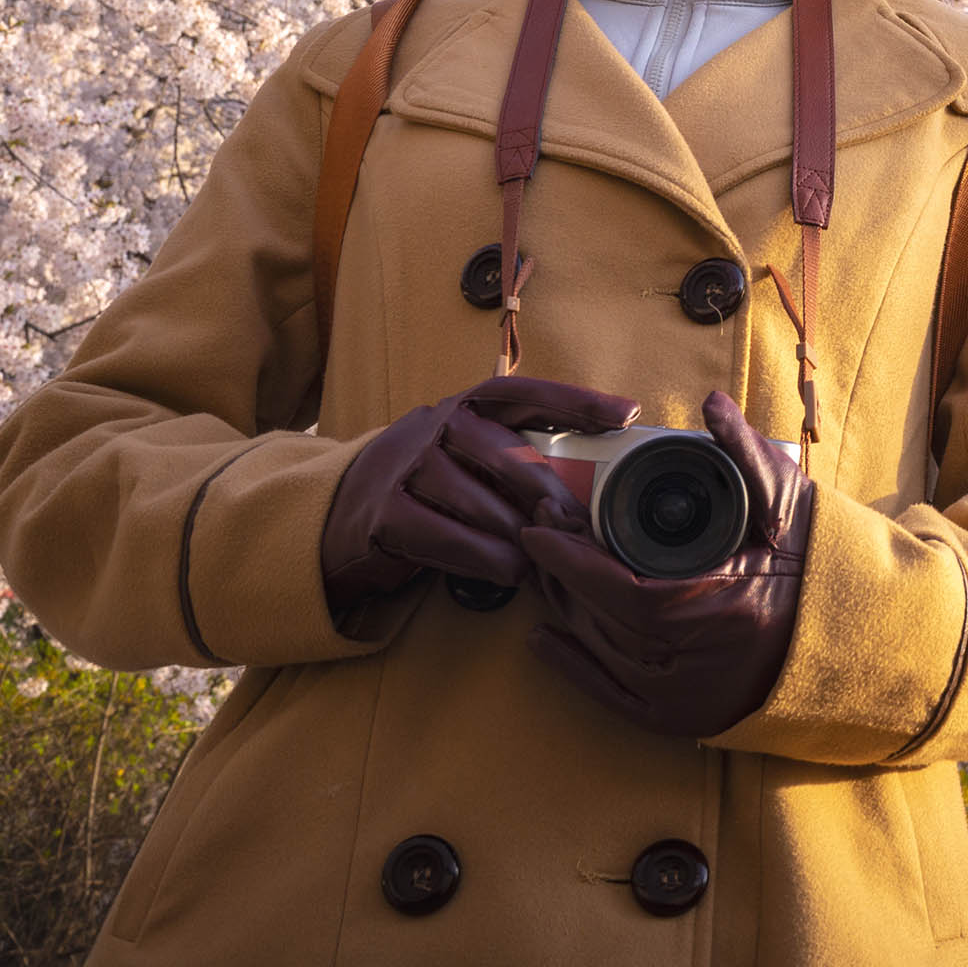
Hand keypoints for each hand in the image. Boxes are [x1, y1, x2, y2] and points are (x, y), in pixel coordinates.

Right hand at [320, 373, 633, 619]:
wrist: (340, 514)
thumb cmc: (429, 486)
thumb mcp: (468, 457)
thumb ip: (516, 458)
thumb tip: (593, 484)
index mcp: (466, 405)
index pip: (525, 394)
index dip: (576, 401)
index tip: (627, 414)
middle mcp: (434, 425)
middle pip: (504, 451)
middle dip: (548, 490)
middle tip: (578, 522)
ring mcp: (404, 467)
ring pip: (478, 500)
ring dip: (519, 535)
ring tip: (545, 558)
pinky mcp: (383, 515)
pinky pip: (444, 538)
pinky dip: (483, 559)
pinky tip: (509, 572)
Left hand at [521, 389, 813, 739]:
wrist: (858, 636)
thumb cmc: (822, 566)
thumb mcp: (790, 505)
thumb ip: (747, 454)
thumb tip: (712, 403)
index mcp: (722, 610)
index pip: (623, 588)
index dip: (572, 560)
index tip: (539, 527)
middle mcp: (699, 665)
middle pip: (604, 620)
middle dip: (561, 574)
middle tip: (538, 532)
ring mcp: (687, 699)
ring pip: (603, 652)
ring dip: (565, 609)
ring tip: (544, 570)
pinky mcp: (683, 719)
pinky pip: (611, 696)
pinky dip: (573, 667)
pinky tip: (545, 638)